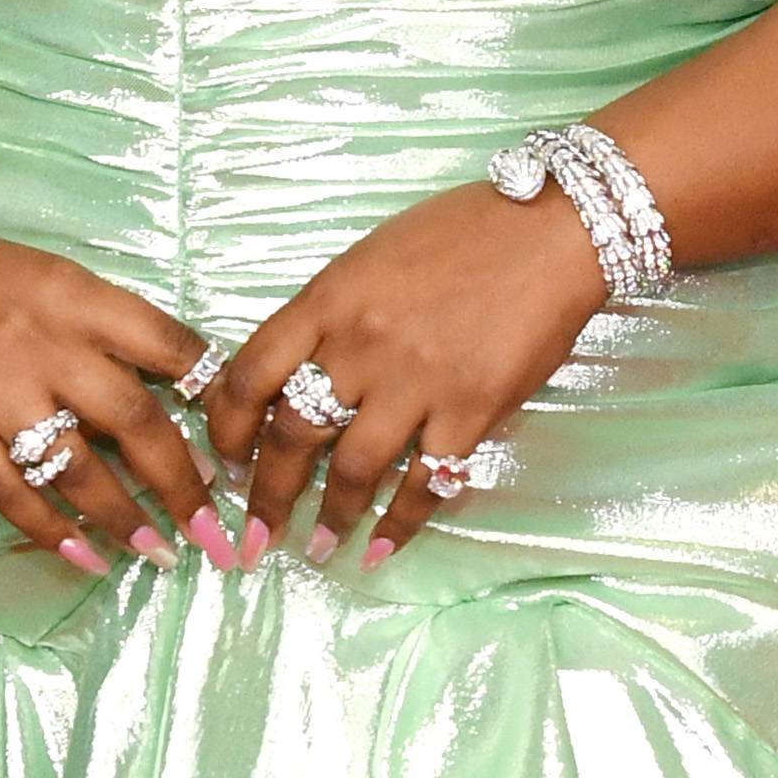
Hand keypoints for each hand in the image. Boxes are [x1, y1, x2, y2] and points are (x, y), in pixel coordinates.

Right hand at [0, 226, 222, 566]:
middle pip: (135, 421)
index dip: (212, 395)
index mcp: (76, 297)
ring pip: (78, 468)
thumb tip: (171, 392)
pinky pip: (12, 493)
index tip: (237, 439)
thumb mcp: (49, 277)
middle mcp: (45, 344)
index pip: (168, 344)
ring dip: (125, 518)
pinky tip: (87, 558)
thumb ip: (104, 327)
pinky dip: (54, 531)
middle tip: (213, 529)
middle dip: (183, 483)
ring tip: (160, 552)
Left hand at [208, 182, 607, 562]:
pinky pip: (424, 483)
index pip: (250, 376)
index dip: (226, 429)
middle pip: (291, 435)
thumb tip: (292, 377)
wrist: (551, 230)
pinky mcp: (471, 412)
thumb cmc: (461, 233)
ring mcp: (416, 382)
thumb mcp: (370, 258)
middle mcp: (361, 345)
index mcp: (328, 301)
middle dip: (266, 495)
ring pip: (351, 470)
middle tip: (256, 534)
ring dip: (328, 518)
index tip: (226, 460)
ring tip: (318, 547)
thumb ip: (328, 316)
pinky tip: (380, 547)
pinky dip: (399, 524)